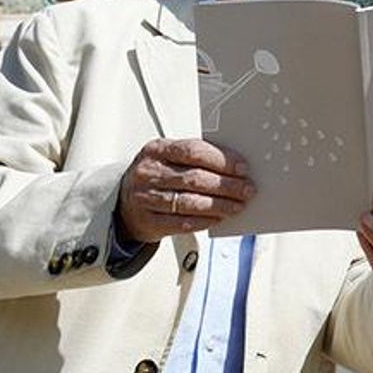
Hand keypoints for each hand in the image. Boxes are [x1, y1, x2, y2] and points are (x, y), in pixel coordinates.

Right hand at [117, 138, 254, 242]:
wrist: (125, 202)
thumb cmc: (156, 176)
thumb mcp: (168, 158)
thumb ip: (195, 158)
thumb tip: (234, 166)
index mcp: (156, 150)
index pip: (193, 151)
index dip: (221, 160)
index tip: (242, 168)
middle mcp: (149, 173)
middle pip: (195, 178)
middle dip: (227, 185)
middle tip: (247, 190)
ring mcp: (146, 198)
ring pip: (190, 202)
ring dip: (219, 205)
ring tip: (238, 205)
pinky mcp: (149, 221)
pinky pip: (181, 223)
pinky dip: (204, 221)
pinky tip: (219, 218)